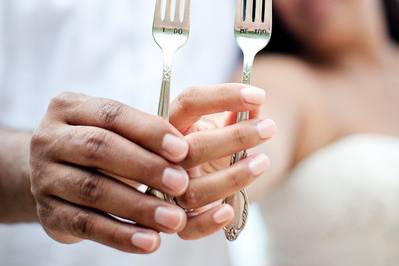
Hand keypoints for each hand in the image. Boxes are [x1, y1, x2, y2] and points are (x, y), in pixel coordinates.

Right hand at [30, 92, 191, 253]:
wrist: (58, 175)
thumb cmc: (102, 148)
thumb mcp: (117, 132)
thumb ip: (145, 137)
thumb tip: (183, 153)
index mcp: (69, 108)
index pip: (112, 114)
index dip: (149, 132)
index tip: (182, 150)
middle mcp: (50, 139)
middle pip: (99, 148)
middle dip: (145, 167)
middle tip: (181, 184)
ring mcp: (43, 177)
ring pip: (93, 190)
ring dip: (138, 207)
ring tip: (173, 220)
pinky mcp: (47, 213)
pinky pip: (86, 225)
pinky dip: (121, 235)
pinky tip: (149, 241)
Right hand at [168, 84, 275, 239]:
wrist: (217, 167)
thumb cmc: (221, 140)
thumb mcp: (226, 123)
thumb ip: (239, 112)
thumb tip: (255, 103)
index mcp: (174, 123)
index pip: (190, 103)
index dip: (223, 97)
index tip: (258, 95)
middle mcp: (166, 154)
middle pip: (190, 147)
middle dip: (233, 138)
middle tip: (268, 128)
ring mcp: (169, 188)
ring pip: (191, 189)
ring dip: (232, 177)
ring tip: (263, 162)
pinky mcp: (177, 217)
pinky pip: (186, 227)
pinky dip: (207, 222)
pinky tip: (228, 212)